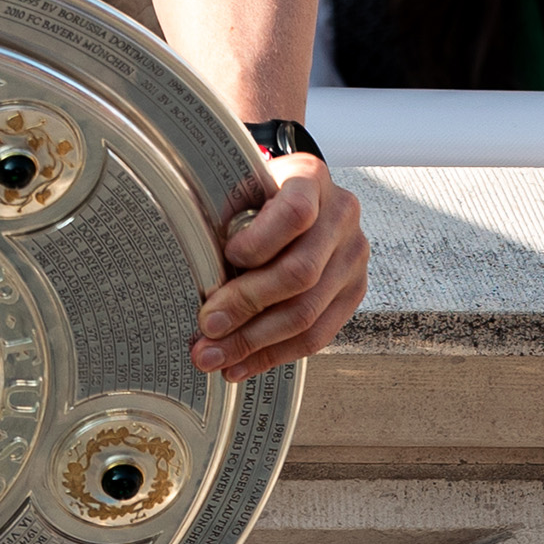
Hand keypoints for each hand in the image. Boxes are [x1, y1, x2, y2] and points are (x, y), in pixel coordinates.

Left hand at [195, 154, 367, 379]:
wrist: (296, 195)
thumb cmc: (255, 194)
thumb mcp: (238, 187)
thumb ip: (222, 216)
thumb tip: (189, 271)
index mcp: (311, 179)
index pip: (295, 214)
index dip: (260, 241)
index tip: (227, 257)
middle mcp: (341, 217)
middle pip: (300, 273)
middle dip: (246, 306)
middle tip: (206, 328)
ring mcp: (353, 257)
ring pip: (308, 312)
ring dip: (255, 342)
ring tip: (215, 357)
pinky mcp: (353, 292)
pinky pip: (318, 334)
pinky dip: (275, 354)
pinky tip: (242, 364)